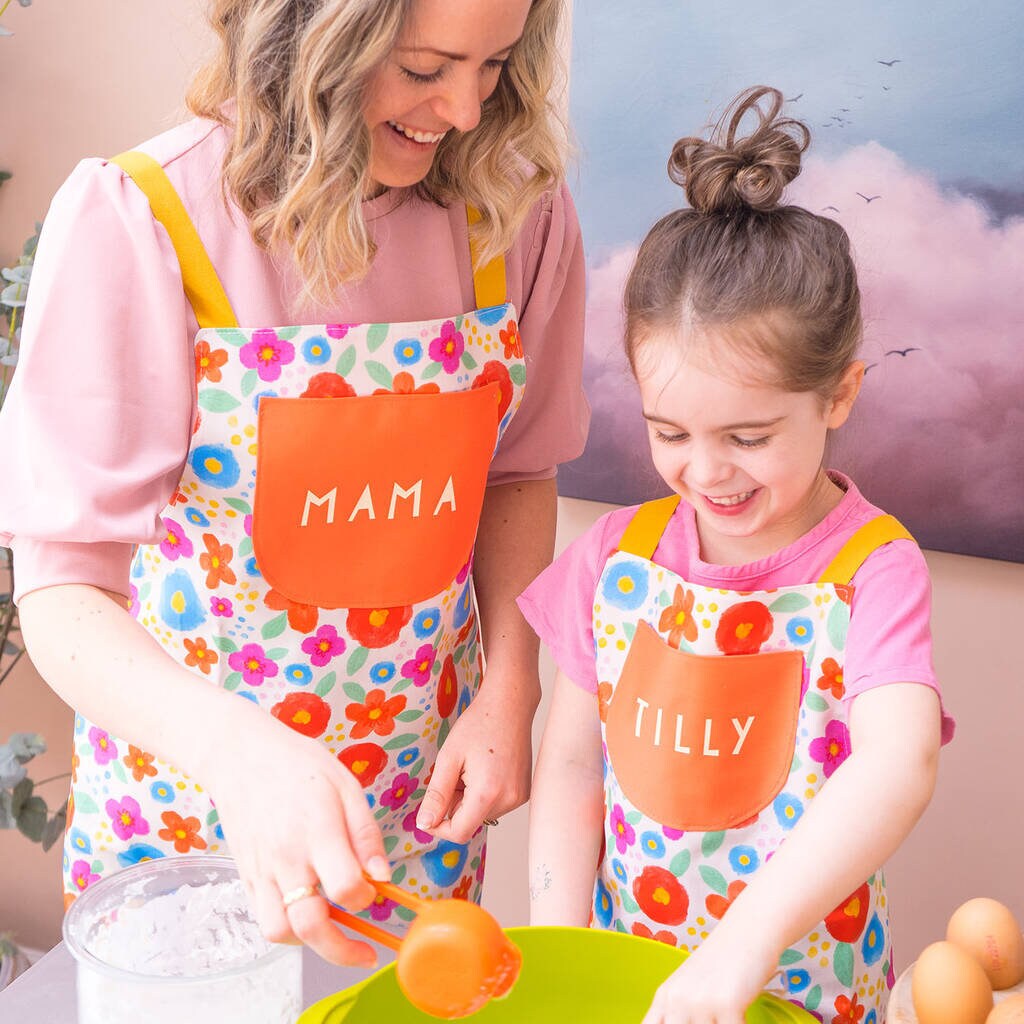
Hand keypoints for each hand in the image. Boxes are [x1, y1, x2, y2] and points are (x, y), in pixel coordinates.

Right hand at [202, 701, 390, 966]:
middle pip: (310, 924)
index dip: (365, 898)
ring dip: (309, 941)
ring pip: (281, 931)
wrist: (240, 756)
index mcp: (316, 829)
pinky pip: (263, 919)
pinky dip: (286, 928)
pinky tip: (306, 912)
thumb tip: (383, 876)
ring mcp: (261, 869)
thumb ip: (365, 834)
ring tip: (331, 929)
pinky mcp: (245, 876)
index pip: (344, 886)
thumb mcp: (346, 785)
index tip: (373, 891)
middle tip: (364, 951)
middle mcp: (285, 856)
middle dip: (342, 950)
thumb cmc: (299, 765)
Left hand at [414, 669, 534, 842]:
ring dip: (469, 799)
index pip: (459, 833)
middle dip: (455, 805)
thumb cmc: (478, 725)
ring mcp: (520, 797)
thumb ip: (436, 795)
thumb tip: (425, 824)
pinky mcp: (524, 792)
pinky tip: (485, 768)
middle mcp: (509, 800)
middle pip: (470, 822)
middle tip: (454, 773)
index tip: (428, 811)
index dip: (438, 827)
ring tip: (471, 767)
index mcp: (488, 793)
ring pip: (482, 813)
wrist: (509, 705)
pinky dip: (484, 794)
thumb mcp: (449, 757)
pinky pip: (496, 804)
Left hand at [641, 926, 780, 1023]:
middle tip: (710, 1020)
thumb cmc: (723, 961)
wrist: (748, 930)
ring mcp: (700, 1002)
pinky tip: (741, 1016)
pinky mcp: (728, 1004)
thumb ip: (678, 1011)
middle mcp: (677, 1000)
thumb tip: (675, 1022)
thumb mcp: (690, 985)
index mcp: (665, 996)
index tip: (678, 1023)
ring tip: (725, 1015)